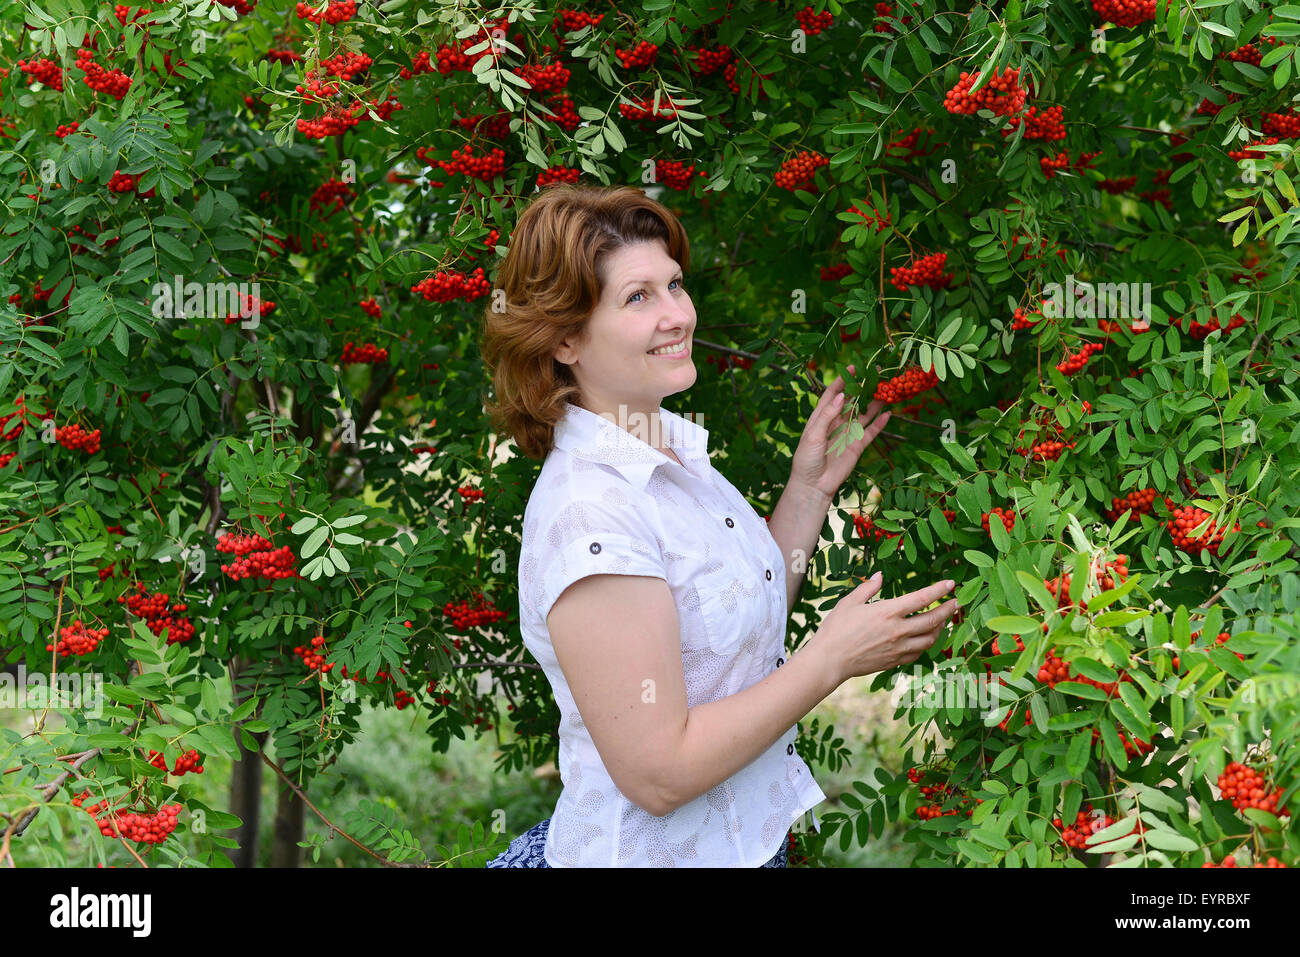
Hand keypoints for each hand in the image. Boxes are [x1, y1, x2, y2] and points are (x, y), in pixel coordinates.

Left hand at [789, 363, 891, 501]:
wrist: (813, 485)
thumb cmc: (806, 460)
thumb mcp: (813, 435)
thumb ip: (827, 415)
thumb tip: (842, 396)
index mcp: (821, 417)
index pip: (833, 394)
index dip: (843, 380)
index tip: (854, 367)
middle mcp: (836, 423)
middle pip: (852, 401)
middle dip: (862, 388)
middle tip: (876, 374)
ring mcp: (848, 434)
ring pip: (864, 414)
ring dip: (874, 403)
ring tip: (887, 390)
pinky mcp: (857, 447)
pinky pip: (871, 432)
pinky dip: (880, 424)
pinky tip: (889, 414)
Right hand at [811, 574, 958, 685]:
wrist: (830, 660)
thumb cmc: (836, 629)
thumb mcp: (849, 602)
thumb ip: (867, 588)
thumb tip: (880, 576)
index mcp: (887, 612)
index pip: (922, 598)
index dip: (939, 590)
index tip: (951, 584)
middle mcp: (898, 630)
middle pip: (933, 620)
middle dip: (948, 610)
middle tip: (957, 603)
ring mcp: (898, 648)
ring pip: (930, 639)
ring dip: (940, 628)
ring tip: (943, 621)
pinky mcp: (895, 661)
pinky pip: (918, 653)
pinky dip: (926, 644)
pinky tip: (925, 638)